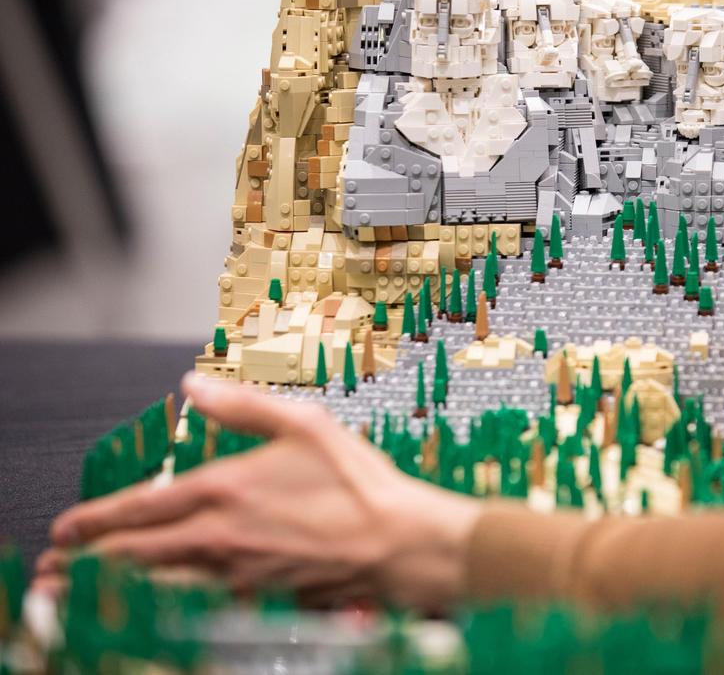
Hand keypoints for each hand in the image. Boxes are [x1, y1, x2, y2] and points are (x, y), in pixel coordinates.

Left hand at [37, 374, 481, 608]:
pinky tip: (150, 607)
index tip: (66, 528)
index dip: (95, 520)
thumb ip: (242, 405)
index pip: (140, 509)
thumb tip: (195, 385)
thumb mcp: (305, 424)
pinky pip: (193, 607)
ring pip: (155, 588)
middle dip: (84, 564)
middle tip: (52, 571)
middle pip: (133, 558)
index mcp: (227, 491)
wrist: (401, 545)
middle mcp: (221, 539)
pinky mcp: (257, 602)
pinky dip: (159, 607)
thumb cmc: (361, 485)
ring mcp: (237, 577)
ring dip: (110, 590)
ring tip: (78, 594)